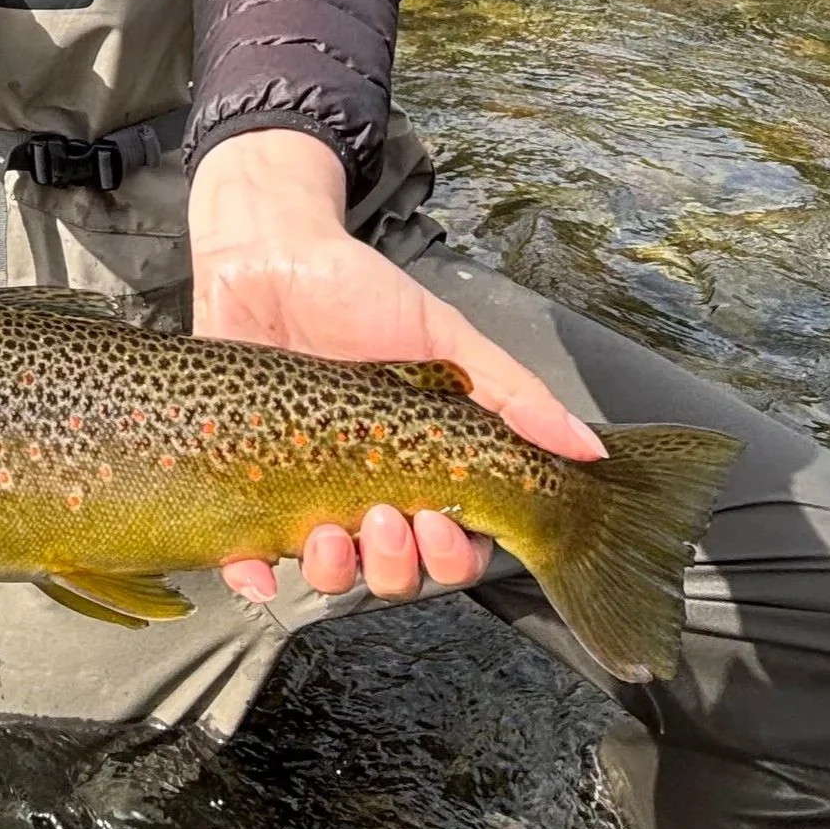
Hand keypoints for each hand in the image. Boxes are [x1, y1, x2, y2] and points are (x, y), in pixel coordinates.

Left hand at [189, 130, 602, 608]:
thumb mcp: (445, 337)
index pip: (450, 545)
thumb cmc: (359, 293)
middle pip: (394, 572)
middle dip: (397, 563)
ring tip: (332, 531)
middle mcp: (365, 490)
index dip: (452, 553)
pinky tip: (259, 569)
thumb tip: (587, 452)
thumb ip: (514, 395)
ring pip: (329, 570)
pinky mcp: (242, 483)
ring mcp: (302, 491)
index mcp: (418, 466)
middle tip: (389, 517)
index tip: (443, 519)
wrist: (269, 254)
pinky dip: (253, 574)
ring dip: (337, 570)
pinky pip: (245, 556)